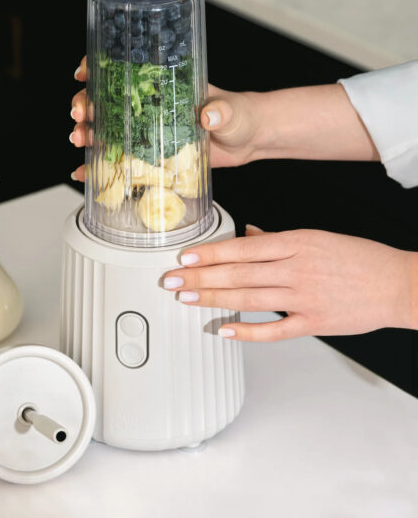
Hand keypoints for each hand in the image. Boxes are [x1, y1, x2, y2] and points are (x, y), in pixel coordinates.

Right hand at [69, 56, 378, 179]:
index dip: (99, 68)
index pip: (125, 70)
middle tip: (80, 114)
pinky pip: (121, 160)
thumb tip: (209, 116)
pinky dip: (101, 167)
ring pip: (108, 130)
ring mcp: (149, 132)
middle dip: (86, 105)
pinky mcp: (152, 156)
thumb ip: (222, 111)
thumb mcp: (233, 111)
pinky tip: (84, 174)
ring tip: (79, 141)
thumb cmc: (242, 116)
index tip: (83, 73)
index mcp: (165, 87)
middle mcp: (151, 107)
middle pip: (107, 101)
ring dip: (88, 134)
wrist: (249, 140)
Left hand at [161, 225, 416, 340]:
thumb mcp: (316, 236)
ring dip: (212, 299)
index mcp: (296, 243)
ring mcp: (304, 298)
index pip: (241, 249)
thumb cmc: (358, 257)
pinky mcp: (314, 324)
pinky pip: (274, 330)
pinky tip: (223, 330)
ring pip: (248, 299)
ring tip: (186, 299)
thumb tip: (245, 236)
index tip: (184, 258)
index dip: (209, 254)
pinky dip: (247, 331)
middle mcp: (296, 269)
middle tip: (171, 282)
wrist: (398, 284)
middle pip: (237, 274)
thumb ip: (276, 239)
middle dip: (199, 278)